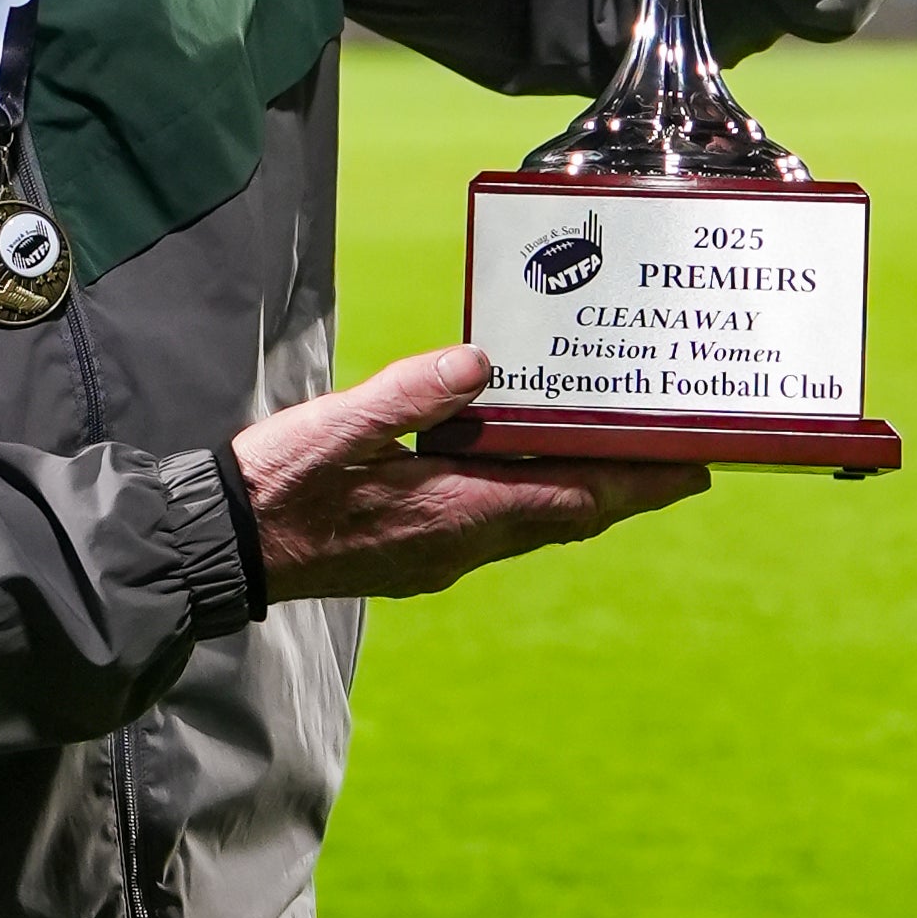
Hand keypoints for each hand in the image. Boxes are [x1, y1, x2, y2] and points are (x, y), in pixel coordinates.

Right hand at [237, 345, 706, 602]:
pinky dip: (530, 496)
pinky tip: (524, 465)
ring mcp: (437, 555)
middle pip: (565, 517)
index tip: (693, 471)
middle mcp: (457, 545)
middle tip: (679, 460)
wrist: (223, 546)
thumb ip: (410, 393)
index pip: (570, 499)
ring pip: (533, 524)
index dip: (636, 485)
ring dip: (580, 493)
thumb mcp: (339, 426)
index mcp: (452, 514)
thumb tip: (480, 362)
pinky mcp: (414, 552)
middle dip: (625, 489)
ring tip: (618, 455)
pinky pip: (496, 525)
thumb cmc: (276, 487)